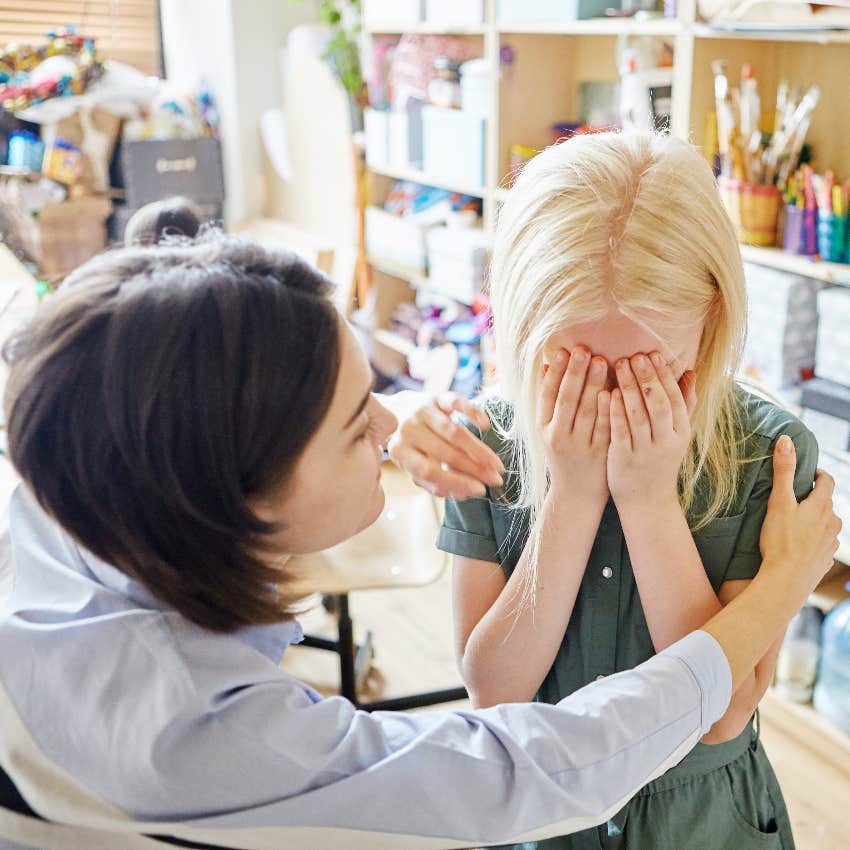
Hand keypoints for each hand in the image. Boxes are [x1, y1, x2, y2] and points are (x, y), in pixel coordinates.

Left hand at [387, 392, 503, 499]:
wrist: (400, 410)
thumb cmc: (414, 446)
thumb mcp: (417, 466)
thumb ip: (436, 483)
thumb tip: (464, 494)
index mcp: (401, 452)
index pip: (430, 471)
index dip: (457, 482)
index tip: (480, 490)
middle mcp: (409, 430)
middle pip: (446, 452)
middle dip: (474, 469)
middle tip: (495, 479)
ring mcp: (422, 411)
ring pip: (455, 432)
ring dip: (479, 450)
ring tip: (496, 464)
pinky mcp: (436, 397)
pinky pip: (455, 402)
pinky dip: (472, 412)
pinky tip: (485, 425)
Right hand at [538, 346, 609, 503]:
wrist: (576, 494)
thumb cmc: (564, 455)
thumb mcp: (551, 429)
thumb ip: (551, 400)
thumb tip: (549, 364)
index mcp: (543, 428)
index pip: (547, 395)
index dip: (556, 372)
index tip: (563, 350)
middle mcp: (557, 437)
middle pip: (566, 400)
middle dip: (574, 373)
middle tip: (583, 349)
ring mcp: (578, 446)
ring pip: (585, 411)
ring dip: (592, 385)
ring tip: (601, 361)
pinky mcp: (598, 454)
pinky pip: (604, 428)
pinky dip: (607, 409)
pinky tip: (612, 391)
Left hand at [608, 352, 696, 510]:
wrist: (647, 501)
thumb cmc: (660, 460)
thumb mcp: (677, 435)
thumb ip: (684, 403)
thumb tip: (691, 371)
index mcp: (681, 432)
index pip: (674, 398)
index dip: (664, 375)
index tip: (652, 354)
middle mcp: (666, 441)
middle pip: (657, 404)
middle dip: (646, 377)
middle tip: (634, 355)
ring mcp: (645, 451)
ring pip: (638, 415)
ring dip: (628, 387)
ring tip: (618, 364)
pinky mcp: (624, 459)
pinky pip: (620, 431)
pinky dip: (614, 410)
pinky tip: (606, 392)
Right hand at [760, 436, 841, 598]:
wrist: (786, 581)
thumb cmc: (781, 541)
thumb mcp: (778, 502)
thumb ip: (783, 471)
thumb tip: (786, 441)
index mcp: (822, 506)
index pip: (827, 481)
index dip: (818, 474)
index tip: (807, 473)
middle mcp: (832, 524)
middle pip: (826, 504)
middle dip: (813, 499)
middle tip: (793, 499)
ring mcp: (831, 544)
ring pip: (826, 526)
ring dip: (814, 522)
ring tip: (794, 524)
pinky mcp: (825, 560)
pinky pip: (822, 546)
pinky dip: (812, 542)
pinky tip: (798, 546)